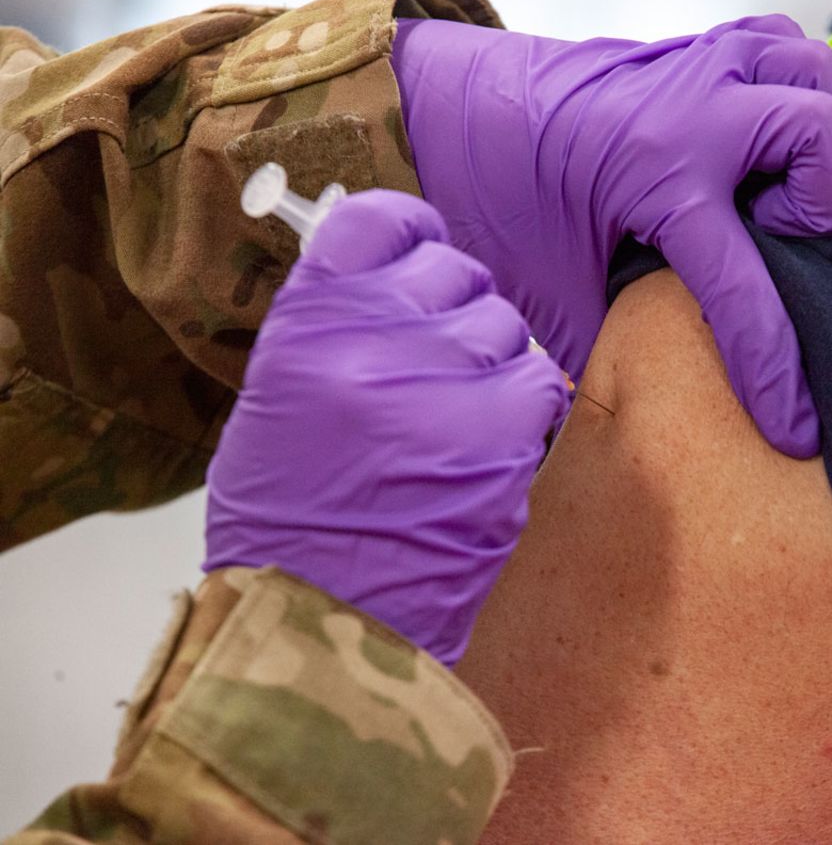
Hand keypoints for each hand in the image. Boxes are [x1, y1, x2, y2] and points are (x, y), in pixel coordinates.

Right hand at [204, 190, 568, 665]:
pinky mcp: (497, 436)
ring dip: (491, 366)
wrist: (319, 623)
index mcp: (304, 325)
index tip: (424, 251)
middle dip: (456, 312)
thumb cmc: (293, 524)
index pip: (378, 223)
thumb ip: (335, 330)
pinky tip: (491, 447)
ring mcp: (435, 385)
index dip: (413, 234)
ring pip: (502, 325)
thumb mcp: (279, 406)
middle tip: (441, 368)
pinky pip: (538, 380)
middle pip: (452, 271)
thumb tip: (398, 280)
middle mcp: (367, 340)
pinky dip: (525, 410)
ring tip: (456, 425)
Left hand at [393, 15, 831, 457]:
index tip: (795, 426)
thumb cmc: (494, 188)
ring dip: (816, 135)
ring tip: (775, 187)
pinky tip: (762, 140)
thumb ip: (604, 346)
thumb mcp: (545, 289)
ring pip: (812, 74)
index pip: (741, 284)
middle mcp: (691, 112)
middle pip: (815, 134)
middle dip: (820, 205)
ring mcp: (699, 67)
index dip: (776, 369)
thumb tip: (641, 410)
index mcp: (654, 177)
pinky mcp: (698, 49)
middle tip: (772, 240)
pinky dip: (793, 89)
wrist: (457, 102)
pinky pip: (783, 43)